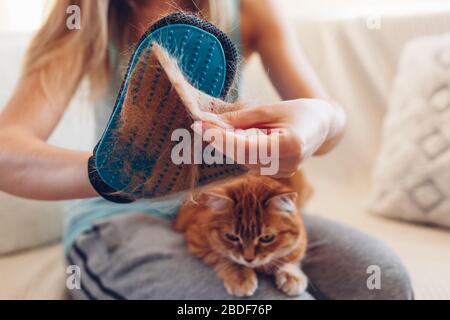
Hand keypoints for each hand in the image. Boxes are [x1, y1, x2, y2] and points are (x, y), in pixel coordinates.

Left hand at [192, 99, 345, 177]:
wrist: (322, 124)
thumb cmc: (298, 111)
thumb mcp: (269, 109)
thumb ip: (241, 119)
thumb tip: (211, 122)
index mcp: (290, 145)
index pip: (246, 147)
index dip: (222, 138)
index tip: (201, 127)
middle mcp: (288, 164)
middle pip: (243, 157)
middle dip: (220, 142)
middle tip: (200, 125)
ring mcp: (284, 172)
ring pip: (244, 161)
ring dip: (228, 146)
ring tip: (216, 129)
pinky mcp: (279, 174)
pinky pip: (251, 163)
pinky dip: (239, 151)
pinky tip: (233, 139)